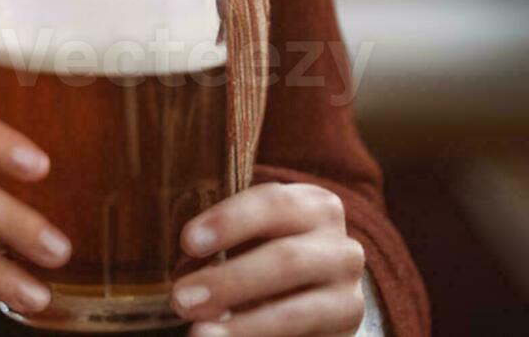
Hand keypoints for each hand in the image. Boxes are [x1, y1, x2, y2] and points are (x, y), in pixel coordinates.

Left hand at [168, 183, 367, 336]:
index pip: (275, 204)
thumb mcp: (254, 236)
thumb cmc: (267, 254)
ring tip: (200, 333)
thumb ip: (226, 241)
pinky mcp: (344, 335)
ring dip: (244, 325)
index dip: (231, 221)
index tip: (188, 242)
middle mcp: (341, 249)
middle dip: (230, 281)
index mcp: (317, 208)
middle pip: (287, 259)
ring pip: (296, 312)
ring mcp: (347, 296)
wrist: (316, 297)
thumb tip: (183, 267)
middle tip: (181, 298)